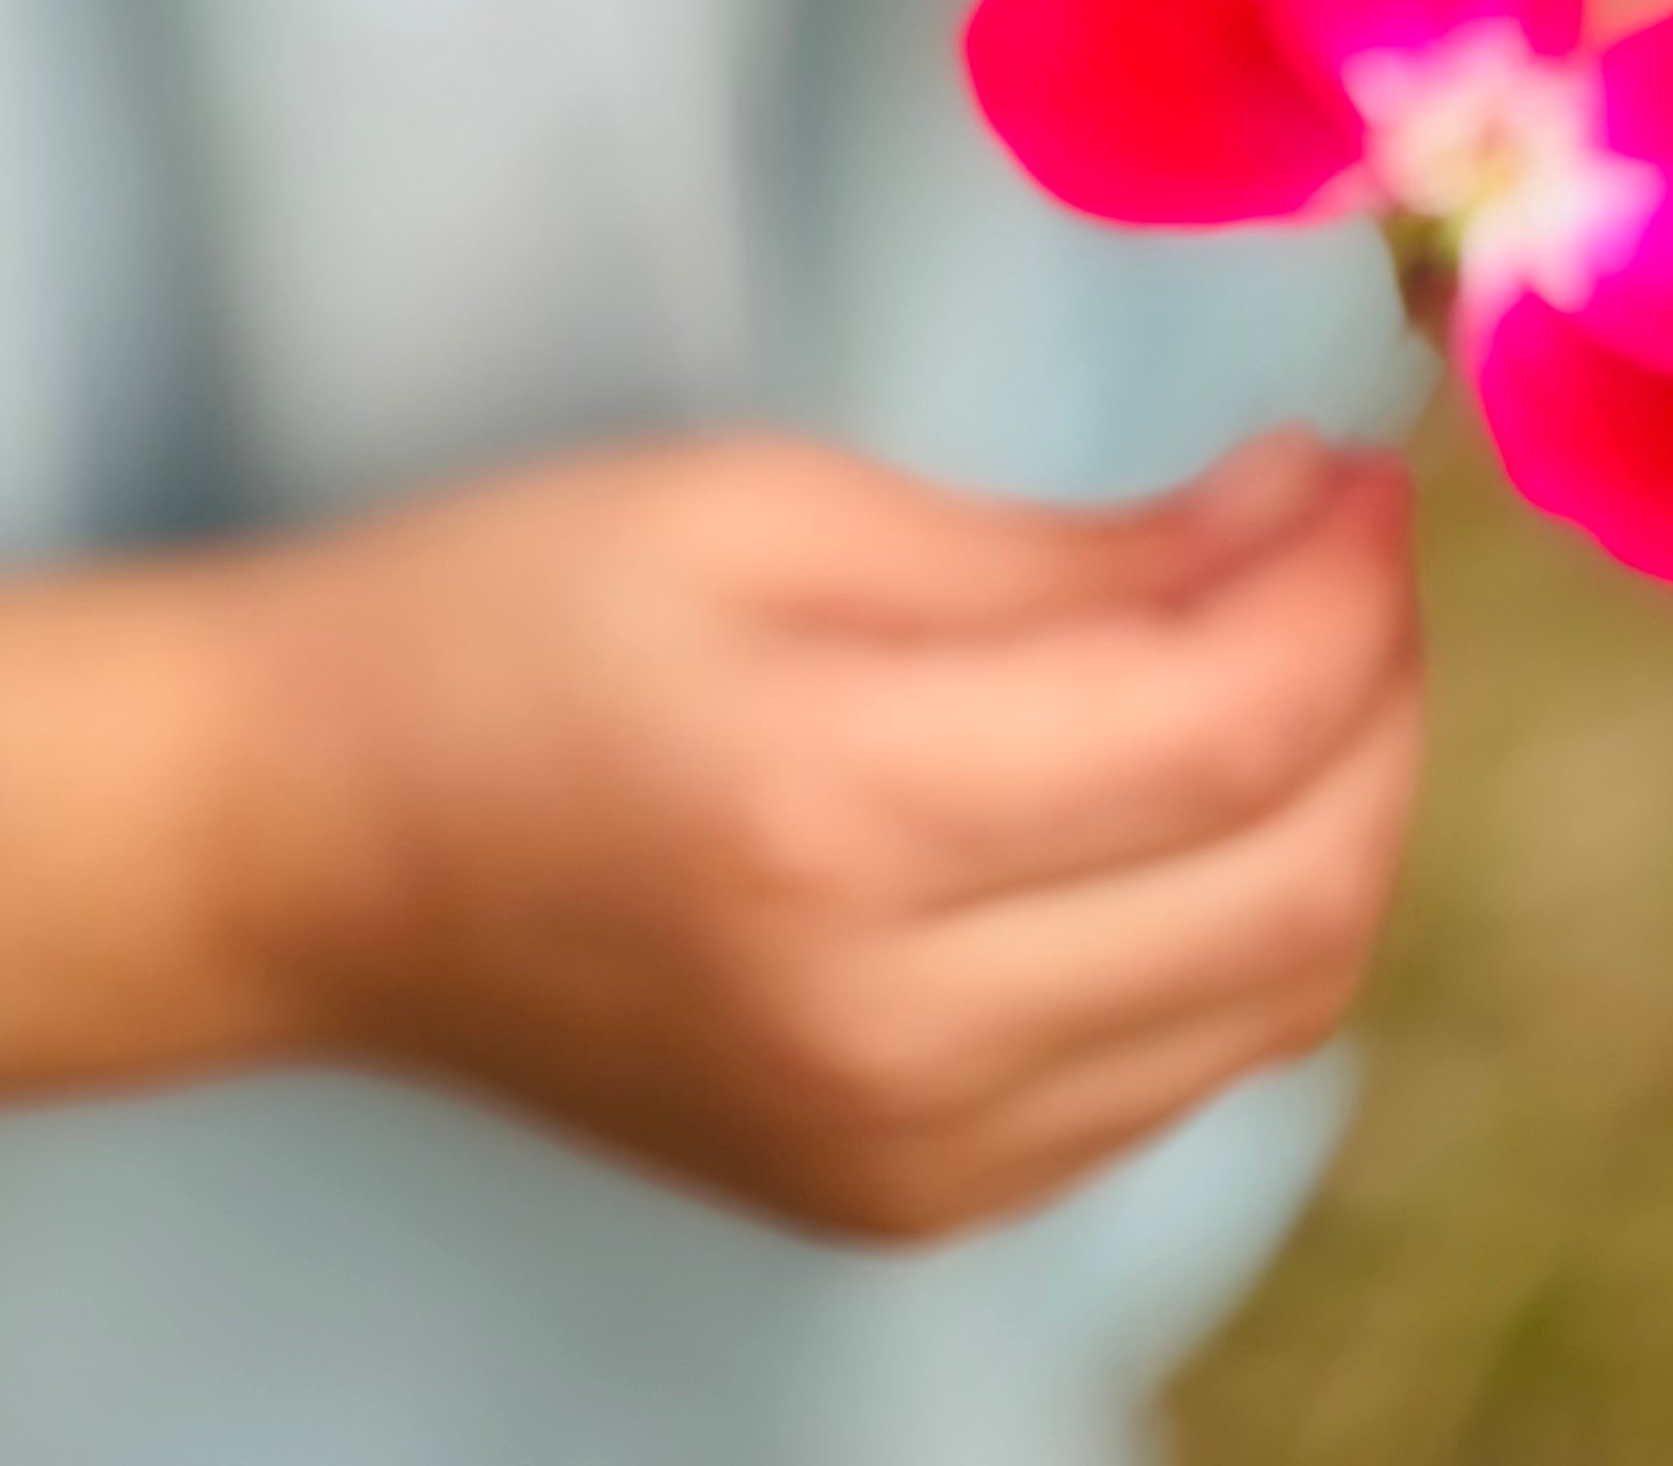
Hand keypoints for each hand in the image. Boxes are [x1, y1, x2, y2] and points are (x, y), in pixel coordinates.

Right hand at [0, 428, 1421, 1245]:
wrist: (296, 843)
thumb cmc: (491, 616)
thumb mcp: (752, 506)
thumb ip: (1047, 550)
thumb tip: (1294, 528)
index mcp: (830, 814)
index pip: (1217, 731)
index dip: (1337, 591)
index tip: (1355, 470)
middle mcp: (892, 1031)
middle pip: (1291, 894)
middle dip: (1375, 705)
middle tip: (1343, 556)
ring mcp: (902, 1152)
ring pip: (1268, 1011)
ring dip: (1334, 822)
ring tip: (1290, 661)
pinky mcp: (901, 1203)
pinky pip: (1172, 1081)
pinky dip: (1236, 934)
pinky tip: (1192, 803)